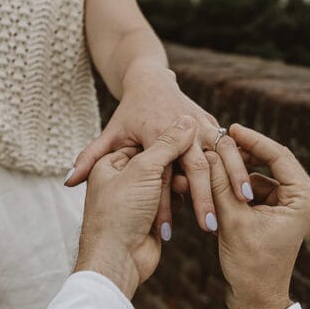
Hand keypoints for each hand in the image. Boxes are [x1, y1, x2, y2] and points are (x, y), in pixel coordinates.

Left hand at [66, 63, 253, 237]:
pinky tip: (242, 192)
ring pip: (218, 157)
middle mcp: (181, 126)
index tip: (170, 229)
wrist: (151, 79)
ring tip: (240, 207)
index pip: (165, 170)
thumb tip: (67, 180)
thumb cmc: (128, 115)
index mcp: (154, 130)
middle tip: (212, 227)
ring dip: (228, 184)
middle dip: (204, 200)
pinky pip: (226, 151)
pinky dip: (234, 170)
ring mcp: (200, 125)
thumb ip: (92, 158)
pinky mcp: (212, 128)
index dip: (168, 202)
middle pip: (198, 167)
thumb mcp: (111, 139)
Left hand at [74, 116, 197, 298]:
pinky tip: (190, 202)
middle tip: (190, 174)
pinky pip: (179, 195)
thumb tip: (188, 121)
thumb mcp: (141, 171)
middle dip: (179, 169)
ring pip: (175, 177)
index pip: (155, 140)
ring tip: (183, 193)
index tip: (193, 139)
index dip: (175, 142)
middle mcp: (128, 172)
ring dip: (184, 186)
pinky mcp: (158, 209)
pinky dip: (187, 198)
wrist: (114, 260)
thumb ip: (166, 145)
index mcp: (117, 157)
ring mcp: (143, 192)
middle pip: (167, 160)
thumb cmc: (118, 212)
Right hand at [208, 123, 309, 308]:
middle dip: (244, 153)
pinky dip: (238, 185)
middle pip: (272, 162)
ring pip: (262, 174)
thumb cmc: (249, 264)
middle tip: (219, 140)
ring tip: (212, 162)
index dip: (253, 140)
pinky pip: (257, 188)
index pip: (279, 156)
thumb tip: (209, 151)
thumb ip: (220, 183)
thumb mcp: (232, 219)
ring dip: (238, 170)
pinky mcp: (280, 210)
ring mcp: (294, 204)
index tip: (231, 128)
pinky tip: (216, 181)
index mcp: (306, 198)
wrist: (256, 298)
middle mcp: (306, 198)